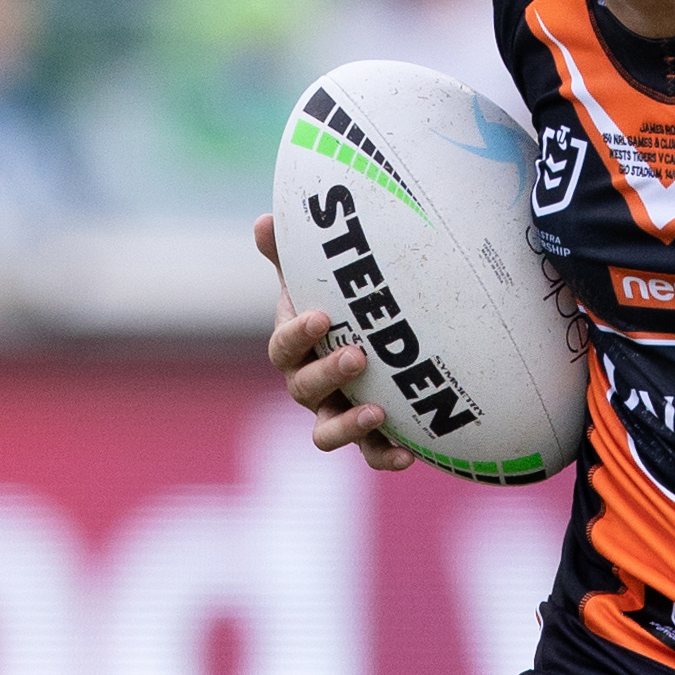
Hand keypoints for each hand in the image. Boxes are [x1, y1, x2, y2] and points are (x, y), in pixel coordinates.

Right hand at [255, 212, 414, 469]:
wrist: (368, 346)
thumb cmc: (335, 306)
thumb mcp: (313, 278)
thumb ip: (291, 252)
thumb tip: (265, 218)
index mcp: (293, 350)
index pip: (284, 345)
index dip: (298, 334)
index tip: (321, 317)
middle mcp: (306, 387)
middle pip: (304, 389)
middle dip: (328, 374)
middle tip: (358, 357)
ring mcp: (332, 415)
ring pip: (326, 433)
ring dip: (348, 425)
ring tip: (378, 413)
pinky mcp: (363, 438)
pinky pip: (368, 455)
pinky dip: (384, 457)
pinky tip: (410, 453)